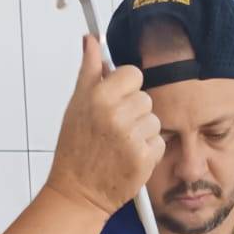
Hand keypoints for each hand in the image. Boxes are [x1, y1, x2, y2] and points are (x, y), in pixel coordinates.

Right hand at [44, 36, 163, 216]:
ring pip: (153, 120)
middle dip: (133, 112)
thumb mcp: (76, 105)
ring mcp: (132, 137)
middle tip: (113, 129)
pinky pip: (158, 142)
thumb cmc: (75, 151)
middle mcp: (116, 115)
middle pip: (145, 97)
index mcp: (99, 97)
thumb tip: (91, 40)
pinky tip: (128, 157)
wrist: (77, 193)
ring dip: (141, 131)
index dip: (125, 87)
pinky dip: (147, 150)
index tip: (115, 100)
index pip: (133, 74)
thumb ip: (89, 71)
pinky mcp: (145, 158)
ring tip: (120, 145)